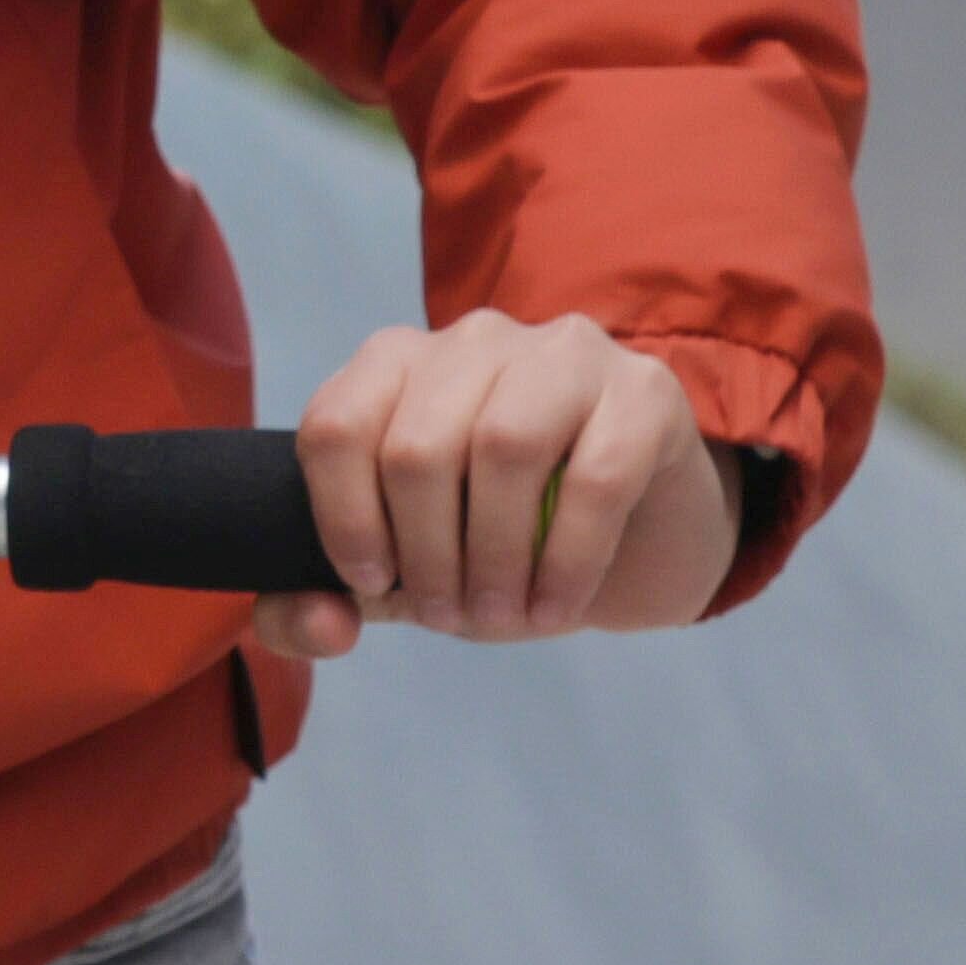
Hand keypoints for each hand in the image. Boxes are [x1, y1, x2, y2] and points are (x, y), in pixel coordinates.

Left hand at [266, 312, 742, 651]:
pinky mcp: (644, 391)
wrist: (639, 541)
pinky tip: (557, 606)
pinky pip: (596, 477)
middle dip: (426, 555)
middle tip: (450, 617)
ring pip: (501, 446)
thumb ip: (328, 600)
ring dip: (495, 555)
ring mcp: (563, 353)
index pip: (335, 426)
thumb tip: (321, 624)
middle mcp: (473, 340)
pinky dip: (568, 559)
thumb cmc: (507, 544)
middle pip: (416, 446)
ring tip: (502, 615)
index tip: (375, 584)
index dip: (343, 520)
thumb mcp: (408, 575)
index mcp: (397, 364)